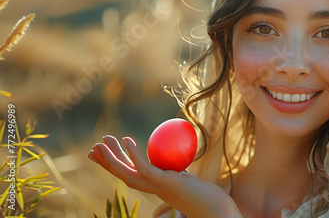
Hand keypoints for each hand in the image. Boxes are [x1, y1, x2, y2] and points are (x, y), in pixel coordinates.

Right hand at [88, 135, 241, 217]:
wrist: (215, 208)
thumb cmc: (205, 194)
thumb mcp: (186, 176)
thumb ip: (176, 168)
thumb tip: (175, 149)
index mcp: (154, 187)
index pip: (130, 175)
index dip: (115, 165)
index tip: (104, 152)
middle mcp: (152, 189)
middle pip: (123, 174)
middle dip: (107, 161)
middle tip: (94, 147)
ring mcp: (157, 187)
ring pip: (127, 173)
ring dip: (112, 158)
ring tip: (101, 143)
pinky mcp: (165, 182)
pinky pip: (145, 168)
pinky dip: (134, 154)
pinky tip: (128, 140)